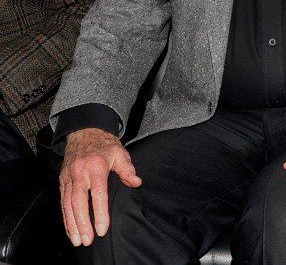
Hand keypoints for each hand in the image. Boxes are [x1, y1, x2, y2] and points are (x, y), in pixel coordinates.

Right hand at [60, 128, 141, 246]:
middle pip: (78, 202)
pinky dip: (65, 217)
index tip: (103, 229)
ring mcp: (69, 176)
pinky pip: (62, 201)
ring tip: (78, 240)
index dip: (99, 213)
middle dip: (82, 223)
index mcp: (96, 166)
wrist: (84, 131)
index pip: (98, 193)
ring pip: (67, 204)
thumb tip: (136, 182)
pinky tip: (70, 228)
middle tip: (87, 240)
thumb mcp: (120, 152)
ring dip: (72, 224)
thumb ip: (127, 169)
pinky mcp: (62, 179)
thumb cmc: (104, 144)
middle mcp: (80, 172)